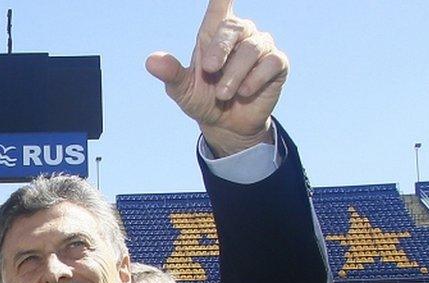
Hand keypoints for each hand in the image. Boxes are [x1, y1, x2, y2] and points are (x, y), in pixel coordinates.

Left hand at [146, 0, 287, 156]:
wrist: (225, 125)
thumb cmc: (203, 99)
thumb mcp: (183, 90)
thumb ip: (171, 73)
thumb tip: (151, 61)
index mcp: (212, 34)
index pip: (219, 4)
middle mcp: (239, 34)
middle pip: (233, 26)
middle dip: (219, 49)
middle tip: (209, 70)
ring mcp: (260, 46)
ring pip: (251, 48)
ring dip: (234, 74)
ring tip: (223, 94)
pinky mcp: (277, 63)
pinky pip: (271, 62)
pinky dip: (254, 79)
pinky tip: (244, 92)